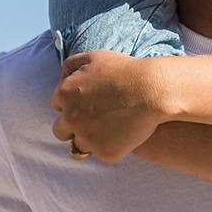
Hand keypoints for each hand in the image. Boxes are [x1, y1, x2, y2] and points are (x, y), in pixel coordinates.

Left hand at [50, 51, 165, 163]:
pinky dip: (111, 147)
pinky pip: (102, 154)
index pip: (57, 104)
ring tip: (108, 130)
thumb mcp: (94, 57)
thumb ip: (71, 66)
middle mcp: (70, 119)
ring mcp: (87, 139)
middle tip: (94, 120)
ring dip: (89, 140)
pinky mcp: (105, 153)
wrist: (154, 89)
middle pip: (60, 130)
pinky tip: (124, 135)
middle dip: (74, 125)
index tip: (89, 102)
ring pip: (78, 147)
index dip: (73, 102)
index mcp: (64, 94)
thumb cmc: (126, 70)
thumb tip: (62, 80)